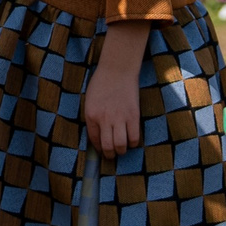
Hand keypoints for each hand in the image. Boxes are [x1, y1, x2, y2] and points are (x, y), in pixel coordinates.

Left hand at [85, 21, 149, 159]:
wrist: (117, 70)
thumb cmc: (102, 83)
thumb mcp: (90, 100)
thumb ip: (93, 117)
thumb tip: (98, 134)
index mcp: (91, 115)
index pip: (94, 140)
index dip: (98, 148)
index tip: (102, 150)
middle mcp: (104, 119)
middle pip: (108, 147)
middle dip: (110, 155)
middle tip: (112, 155)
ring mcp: (119, 118)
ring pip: (121, 145)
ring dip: (122, 150)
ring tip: (122, 149)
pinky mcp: (133, 116)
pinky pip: (135, 137)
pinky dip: (134, 143)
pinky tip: (132, 140)